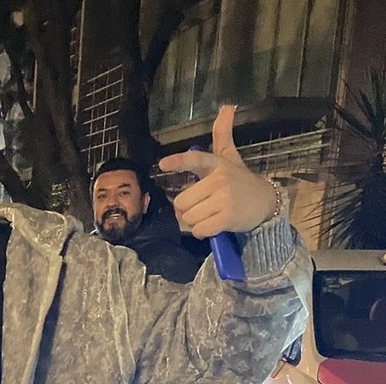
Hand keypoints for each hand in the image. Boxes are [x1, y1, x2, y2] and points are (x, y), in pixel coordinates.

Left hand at [158, 105, 277, 238]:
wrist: (267, 202)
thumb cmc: (241, 180)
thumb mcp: (230, 156)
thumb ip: (223, 134)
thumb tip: (228, 106)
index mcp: (217, 164)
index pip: (195, 160)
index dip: (178, 161)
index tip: (163, 164)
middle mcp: (220, 180)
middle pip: (181, 201)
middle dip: (186, 208)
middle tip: (200, 206)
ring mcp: (224, 200)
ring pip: (189, 217)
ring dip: (194, 221)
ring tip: (209, 214)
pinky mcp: (228, 218)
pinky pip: (199, 229)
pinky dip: (202, 231)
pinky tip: (212, 225)